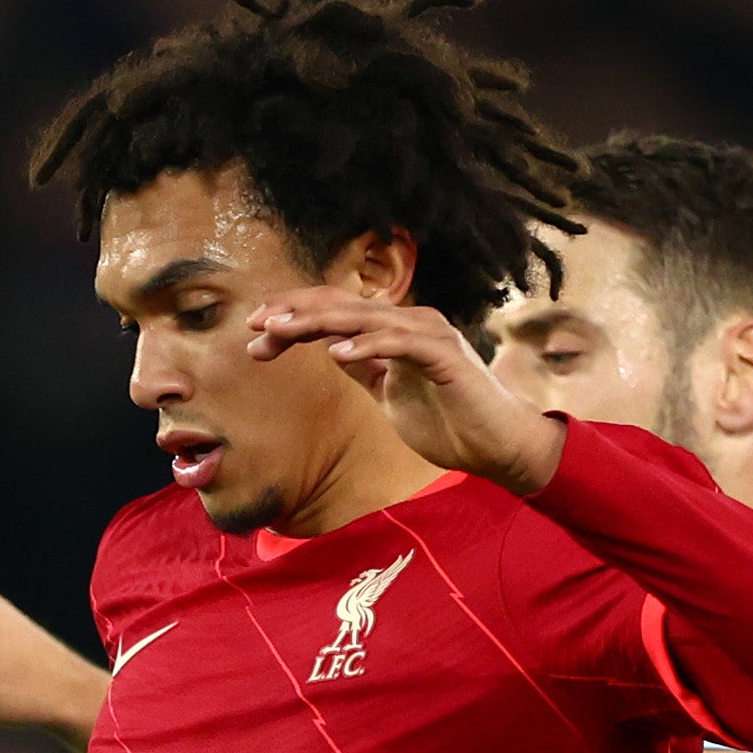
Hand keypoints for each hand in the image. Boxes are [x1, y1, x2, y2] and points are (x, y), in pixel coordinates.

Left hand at [240, 294, 565, 495]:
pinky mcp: (444, 356)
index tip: (255, 334)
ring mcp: (428, 334)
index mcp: (393, 329)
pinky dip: (366, 345)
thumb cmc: (448, 422)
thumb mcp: (390, 393)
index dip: (293, 318)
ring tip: (279, 331)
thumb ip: (365, 368)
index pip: (335, 312)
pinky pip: (398, 344)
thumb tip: (330, 349)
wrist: (498, 447)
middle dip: (293, 313)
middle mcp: (409, 321)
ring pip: (363, 318)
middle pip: (341, 306)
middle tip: (255, 324)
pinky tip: (335, 353)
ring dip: (317, 322)